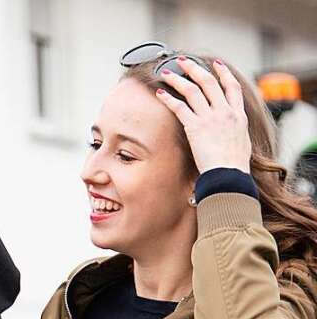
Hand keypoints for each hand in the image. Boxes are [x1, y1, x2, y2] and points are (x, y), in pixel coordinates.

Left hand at [155, 57, 251, 173]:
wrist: (229, 174)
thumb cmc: (234, 166)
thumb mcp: (242, 144)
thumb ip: (235, 133)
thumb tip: (231, 134)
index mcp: (238, 115)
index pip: (232, 87)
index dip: (224, 73)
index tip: (216, 64)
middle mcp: (225, 112)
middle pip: (209, 82)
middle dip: (195, 69)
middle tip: (184, 61)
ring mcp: (210, 118)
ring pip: (193, 90)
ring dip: (178, 79)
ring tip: (167, 72)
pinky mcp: (195, 127)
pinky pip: (180, 107)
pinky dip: (169, 98)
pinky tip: (160, 93)